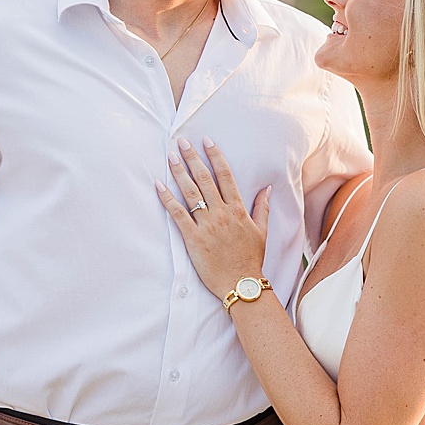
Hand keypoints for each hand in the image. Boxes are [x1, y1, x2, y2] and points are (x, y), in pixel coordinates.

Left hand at [156, 137, 270, 298]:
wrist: (241, 283)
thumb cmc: (251, 259)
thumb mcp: (261, 231)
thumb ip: (262, 207)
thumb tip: (266, 188)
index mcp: (237, 209)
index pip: (225, 175)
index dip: (215, 156)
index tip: (206, 141)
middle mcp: (222, 213)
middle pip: (205, 179)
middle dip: (193, 158)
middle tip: (181, 141)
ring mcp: (207, 225)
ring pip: (191, 193)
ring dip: (179, 173)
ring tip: (171, 156)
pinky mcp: (193, 238)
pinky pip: (178, 214)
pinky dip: (167, 199)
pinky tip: (159, 185)